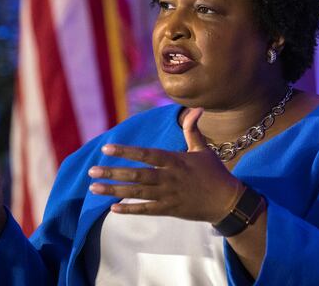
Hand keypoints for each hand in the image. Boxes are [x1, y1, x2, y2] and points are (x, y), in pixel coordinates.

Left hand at [88, 108, 243, 222]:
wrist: (227, 201)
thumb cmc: (214, 172)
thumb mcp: (202, 149)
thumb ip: (192, 129)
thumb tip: (196, 109)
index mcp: (174, 160)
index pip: (146, 154)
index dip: (125, 151)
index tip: (106, 149)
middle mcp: (169, 178)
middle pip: (136, 175)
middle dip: (112, 173)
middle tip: (91, 172)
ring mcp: (168, 195)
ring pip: (137, 193)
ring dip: (114, 191)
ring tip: (94, 188)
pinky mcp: (170, 210)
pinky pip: (146, 210)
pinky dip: (130, 210)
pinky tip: (113, 208)